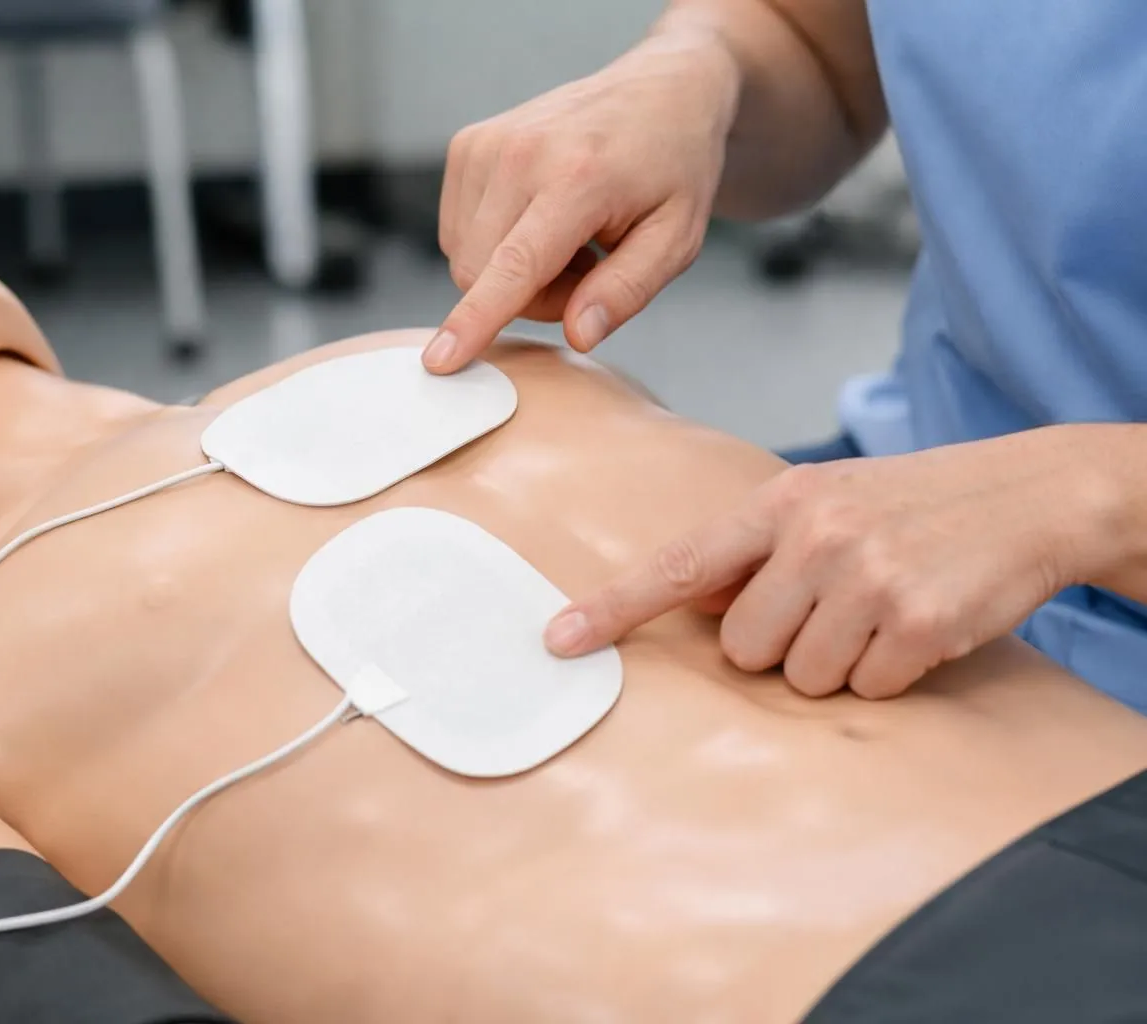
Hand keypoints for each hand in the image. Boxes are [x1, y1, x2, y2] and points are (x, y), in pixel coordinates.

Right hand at [424, 31, 740, 374]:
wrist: (659, 90)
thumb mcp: (677, 238)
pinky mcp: (467, 145)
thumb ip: (627, 291)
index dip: (476, 319)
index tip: (439, 360)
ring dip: (512, 272)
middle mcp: (520, 153)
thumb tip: (577, 335)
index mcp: (578, 177)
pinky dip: (495, 244)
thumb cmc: (673, 168)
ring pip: (465, 258)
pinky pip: (457, 231)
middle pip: (480, 274)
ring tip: (569, 241)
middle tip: (587, 273)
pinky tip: (540, 221)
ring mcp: (486, 144)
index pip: (514, 264)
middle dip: (528, 298)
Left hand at [544, 429, 1117, 698]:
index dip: (613, 608)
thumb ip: (755, 550)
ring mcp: (868, 578)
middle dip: (780, 646)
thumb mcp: (824, 501)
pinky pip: (867, 690)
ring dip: (837, 664)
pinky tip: (916, 626)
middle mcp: (817, 535)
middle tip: (832, 607)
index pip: (679, 565)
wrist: (1030, 494)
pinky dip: (888, 675)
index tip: (558, 641)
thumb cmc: (911, 504)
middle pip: (742, 649)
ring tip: (879, 611)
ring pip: (802, 678)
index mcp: (780, 502)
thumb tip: (689, 603)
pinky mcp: (920, 622)